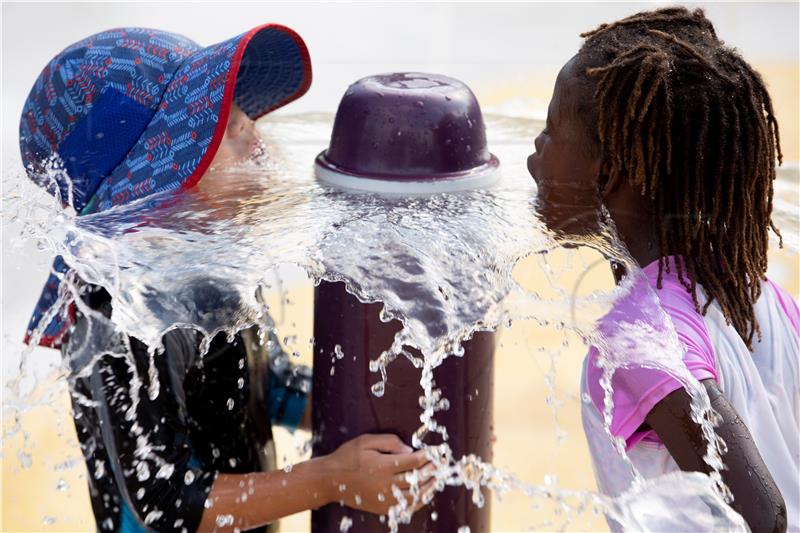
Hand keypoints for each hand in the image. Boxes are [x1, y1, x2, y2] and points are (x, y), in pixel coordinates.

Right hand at [321, 434, 435, 514]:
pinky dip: (419, 501)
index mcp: (383, 466)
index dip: (430, 455)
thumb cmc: (348, 456)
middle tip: (444, 462)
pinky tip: (425, 493)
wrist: (330, 480)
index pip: (414, 461)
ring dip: (430, 486)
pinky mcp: (382, 508)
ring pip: (414, 496)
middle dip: (434, 469)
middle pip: (417, 479)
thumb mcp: (366, 441)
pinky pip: (406, 507)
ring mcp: (384, 499)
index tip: (439, 450)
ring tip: (439, 477)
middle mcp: (385, 484)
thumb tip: (410, 450)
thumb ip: (390, 442)